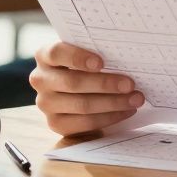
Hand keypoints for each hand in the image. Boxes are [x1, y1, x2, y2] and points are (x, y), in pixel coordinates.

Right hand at [30, 41, 144, 135]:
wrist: (76, 93)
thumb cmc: (85, 67)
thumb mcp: (85, 55)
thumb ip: (96, 53)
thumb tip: (125, 57)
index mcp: (44, 55)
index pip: (57, 53)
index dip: (78, 57)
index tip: (101, 63)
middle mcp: (40, 79)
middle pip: (73, 83)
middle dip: (105, 84)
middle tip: (130, 84)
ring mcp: (46, 103)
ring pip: (82, 105)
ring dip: (113, 103)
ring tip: (135, 99)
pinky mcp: (55, 124)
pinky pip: (85, 123)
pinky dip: (110, 117)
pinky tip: (126, 111)